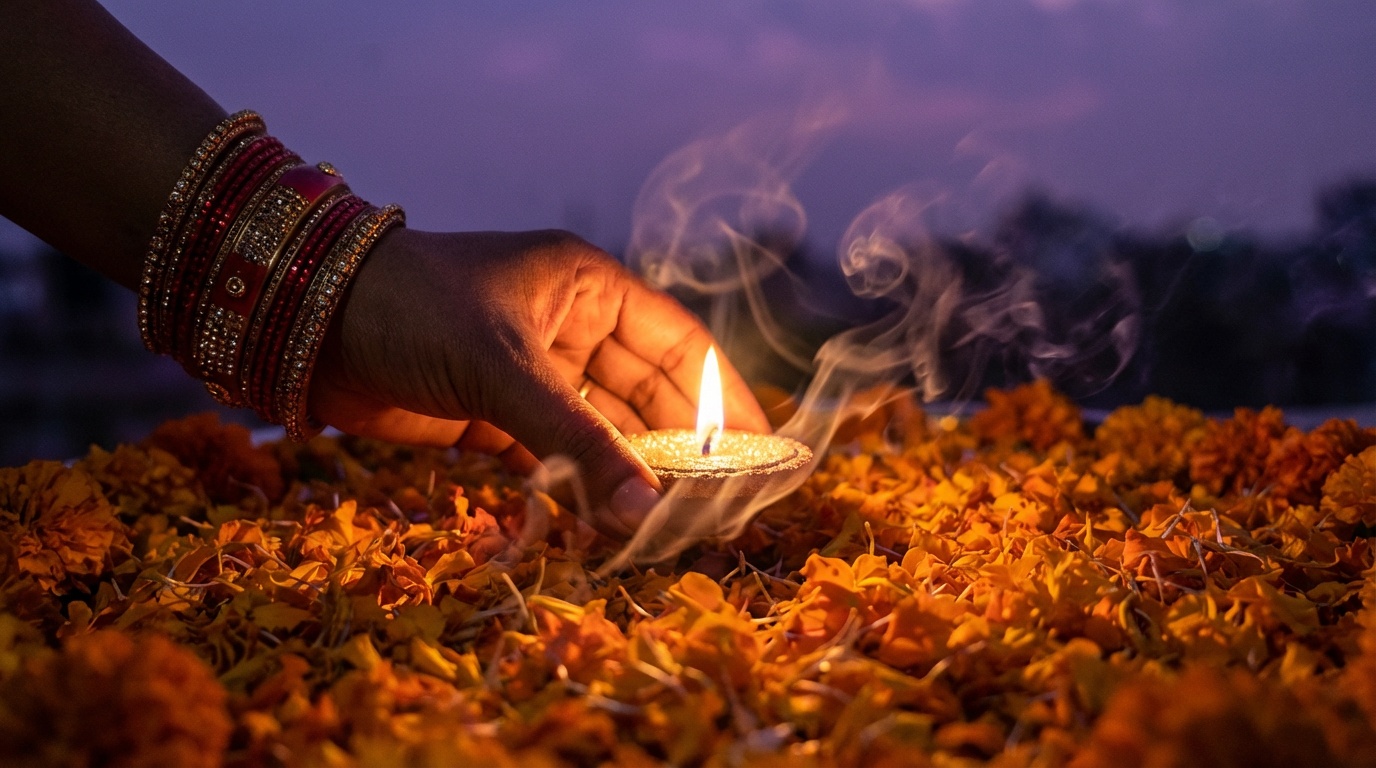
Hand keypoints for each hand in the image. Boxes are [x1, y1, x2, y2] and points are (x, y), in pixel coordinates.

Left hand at [309, 227, 769, 536]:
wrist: (302, 320)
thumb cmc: (412, 311)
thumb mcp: (503, 367)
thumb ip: (578, 440)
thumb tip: (648, 512)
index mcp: (590, 288)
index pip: (681, 345)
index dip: (723, 398)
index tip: (759, 454)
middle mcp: (571, 327)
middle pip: (649, 395)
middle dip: (681, 450)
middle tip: (717, 507)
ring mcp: (533, 373)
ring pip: (603, 431)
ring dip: (629, 476)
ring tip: (668, 528)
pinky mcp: (494, 414)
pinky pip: (557, 455)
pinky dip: (580, 488)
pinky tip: (606, 524)